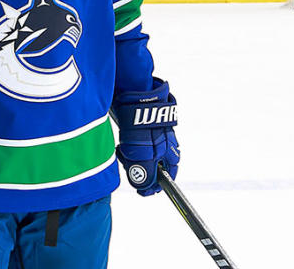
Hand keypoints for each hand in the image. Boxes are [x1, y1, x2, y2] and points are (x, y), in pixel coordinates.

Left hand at [112, 78, 179, 196]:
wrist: (134, 101)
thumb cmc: (143, 130)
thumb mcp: (144, 158)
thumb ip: (146, 176)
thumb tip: (144, 188)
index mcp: (172, 156)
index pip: (167, 179)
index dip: (154, 187)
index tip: (142, 192)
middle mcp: (165, 147)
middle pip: (152, 168)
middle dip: (138, 170)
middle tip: (129, 165)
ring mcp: (154, 138)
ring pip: (140, 158)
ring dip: (131, 158)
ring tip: (124, 150)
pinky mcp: (142, 130)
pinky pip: (134, 146)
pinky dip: (127, 147)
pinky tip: (121, 142)